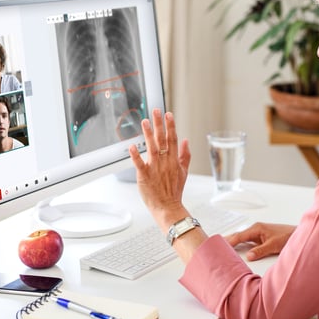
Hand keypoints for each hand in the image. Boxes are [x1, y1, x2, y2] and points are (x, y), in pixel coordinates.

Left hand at [129, 109, 191, 226]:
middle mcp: (165, 162)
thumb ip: (185, 155)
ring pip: (152, 148)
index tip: (168, 114)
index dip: (171, 126)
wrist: (168, 207)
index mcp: (174, 160)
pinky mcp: (145, 176)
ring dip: (148, 134)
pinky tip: (132, 146)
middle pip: (163, 139)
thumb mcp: (184, 172)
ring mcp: (155, 168)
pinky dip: (136, 155)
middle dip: (159, 124)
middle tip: (156, 110)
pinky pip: (140, 163)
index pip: (173, 139)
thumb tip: (186, 141)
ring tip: (144, 121)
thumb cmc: (174, 191)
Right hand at [225, 222, 295, 260]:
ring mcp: (257, 233)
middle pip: (238, 236)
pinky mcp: (260, 238)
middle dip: (227, 240)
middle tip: (215, 246)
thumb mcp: (274, 245)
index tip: (220, 246)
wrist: (297, 234)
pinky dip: (240, 245)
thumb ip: (260, 251)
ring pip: (241, 238)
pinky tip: (236, 249)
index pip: (239, 236)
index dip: (229, 242)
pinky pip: (247, 241)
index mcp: (256, 228)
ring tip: (222, 248)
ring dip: (233, 242)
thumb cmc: (287, 236)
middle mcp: (255, 229)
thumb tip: (249, 256)